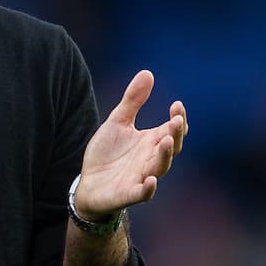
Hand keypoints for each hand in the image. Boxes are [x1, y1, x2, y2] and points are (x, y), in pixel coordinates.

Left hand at [74, 70, 188, 218]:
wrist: (88, 184)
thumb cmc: (107, 153)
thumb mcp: (117, 122)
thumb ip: (133, 101)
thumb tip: (148, 72)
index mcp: (151, 142)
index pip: (172, 130)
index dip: (177, 119)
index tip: (177, 104)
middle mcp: (150, 159)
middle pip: (169, 147)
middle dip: (174, 135)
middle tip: (175, 121)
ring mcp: (141, 177)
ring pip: (159, 167)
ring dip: (164, 156)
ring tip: (166, 141)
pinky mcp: (127, 193)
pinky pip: (142, 193)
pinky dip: (148, 188)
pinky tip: (151, 180)